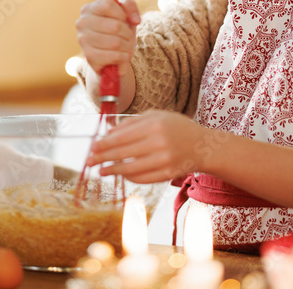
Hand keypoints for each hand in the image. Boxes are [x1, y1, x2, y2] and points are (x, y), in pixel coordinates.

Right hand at [75, 0, 140, 76]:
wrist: (108, 52)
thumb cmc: (116, 27)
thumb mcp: (124, 12)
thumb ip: (129, 6)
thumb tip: (135, 20)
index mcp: (89, 8)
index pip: (108, 5)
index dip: (122, 13)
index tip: (124, 20)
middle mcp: (82, 23)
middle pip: (115, 26)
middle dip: (127, 33)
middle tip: (127, 36)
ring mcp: (83, 40)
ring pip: (116, 43)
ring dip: (127, 46)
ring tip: (125, 46)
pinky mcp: (89, 56)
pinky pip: (114, 56)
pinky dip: (123, 57)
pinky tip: (121, 55)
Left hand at [84, 111, 215, 183]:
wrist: (203, 146)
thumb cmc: (176, 127)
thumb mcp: (156, 116)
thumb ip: (132, 123)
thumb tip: (108, 132)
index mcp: (155, 125)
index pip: (123, 136)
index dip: (105, 144)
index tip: (92, 147)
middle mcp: (160, 142)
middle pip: (123, 153)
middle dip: (103, 158)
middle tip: (89, 161)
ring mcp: (164, 160)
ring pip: (131, 168)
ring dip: (113, 170)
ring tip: (102, 171)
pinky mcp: (168, 174)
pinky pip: (142, 178)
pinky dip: (129, 176)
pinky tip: (120, 173)